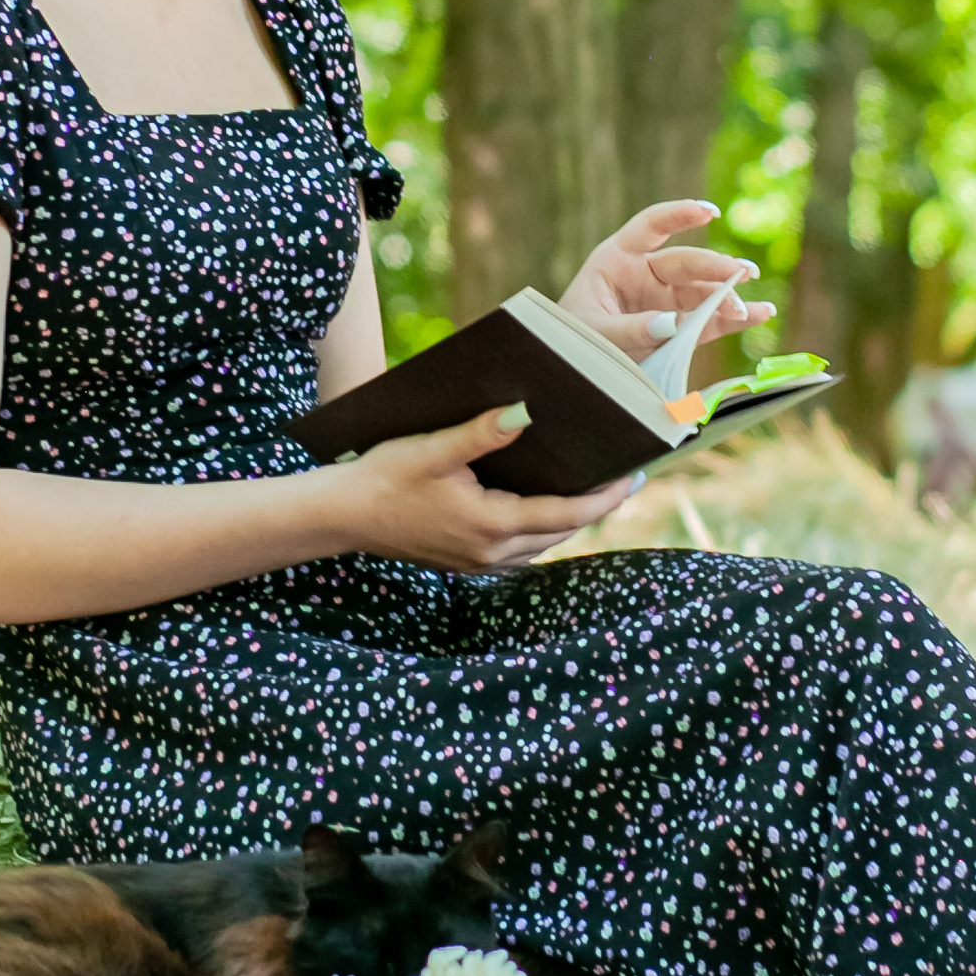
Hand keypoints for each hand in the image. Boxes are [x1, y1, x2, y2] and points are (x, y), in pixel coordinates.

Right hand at [336, 408, 641, 573]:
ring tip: (594, 487)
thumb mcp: (432, 448)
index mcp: (490, 524)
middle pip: (560, 531)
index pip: (566, 513)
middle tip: (626, 476)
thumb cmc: (383, 477)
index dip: (605, 496)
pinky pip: (518, 549)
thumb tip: (524, 412)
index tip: (635, 476)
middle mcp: (490, 553)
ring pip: (541, 543)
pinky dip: (540, 527)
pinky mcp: (464, 562)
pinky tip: (543, 505)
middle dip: (595, 506)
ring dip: (568, 518)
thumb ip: (480, 433)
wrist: (340, 516)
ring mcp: (477, 563)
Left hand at [557, 200, 773, 367]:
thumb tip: (674, 323)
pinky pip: (708, 321)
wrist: (567, 371)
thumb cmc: (570, 342)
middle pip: (686, 264)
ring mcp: (662, 302)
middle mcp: (644, 275)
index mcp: (616, 260)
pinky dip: (732, 320)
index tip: (708, 212)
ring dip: (728, 298)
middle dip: (715, 268)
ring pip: (702, 293)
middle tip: (741, 274)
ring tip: (752, 308)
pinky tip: (760, 315)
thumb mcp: (592, 332)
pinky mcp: (675, 328)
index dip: (679, 215)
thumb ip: (629, 328)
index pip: (650, 227)